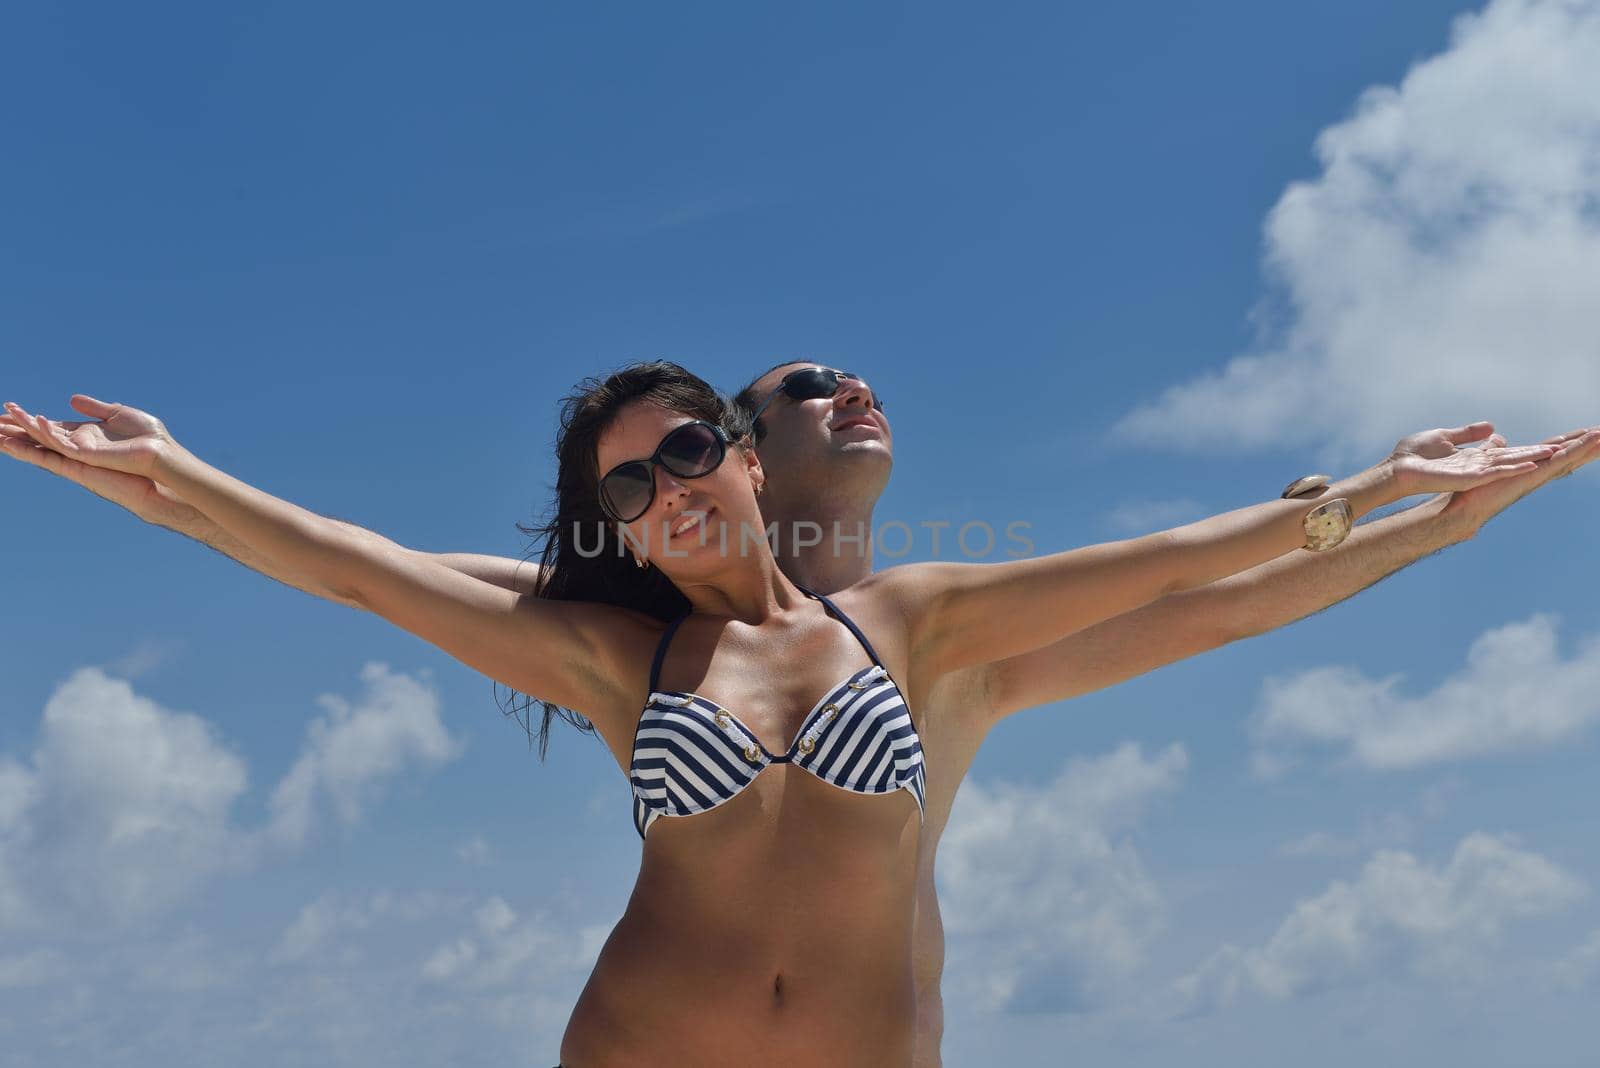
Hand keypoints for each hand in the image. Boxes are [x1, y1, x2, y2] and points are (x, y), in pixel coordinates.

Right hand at [1, 395, 175, 479]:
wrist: (163, 457)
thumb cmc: (148, 439)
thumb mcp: (118, 416)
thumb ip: (95, 408)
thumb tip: (71, 399)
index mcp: (83, 436)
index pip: (46, 429)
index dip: (25, 422)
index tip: (4, 415)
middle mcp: (77, 447)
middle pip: (37, 437)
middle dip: (13, 430)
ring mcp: (80, 454)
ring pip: (43, 442)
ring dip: (23, 430)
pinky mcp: (88, 458)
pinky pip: (62, 446)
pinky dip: (49, 433)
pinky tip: (37, 420)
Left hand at [1385, 421, 1567, 494]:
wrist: (1395, 469)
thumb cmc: (1414, 455)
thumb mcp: (1444, 437)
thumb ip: (1468, 434)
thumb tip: (1493, 427)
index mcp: (1473, 457)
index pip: (1507, 452)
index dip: (1530, 447)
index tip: (1554, 443)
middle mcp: (1478, 466)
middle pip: (1515, 458)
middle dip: (1539, 452)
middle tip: (1565, 447)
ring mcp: (1474, 473)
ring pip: (1510, 465)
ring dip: (1533, 458)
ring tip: (1558, 453)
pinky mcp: (1467, 478)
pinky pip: (1495, 472)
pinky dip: (1514, 468)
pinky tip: (1532, 464)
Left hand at [1439, 424, 1599, 535]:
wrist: (1458, 508)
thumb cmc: (1468, 489)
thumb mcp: (1481, 460)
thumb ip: (1492, 449)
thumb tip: (1497, 438)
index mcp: (1525, 465)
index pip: (1553, 449)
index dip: (1572, 441)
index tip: (1591, 432)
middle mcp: (1534, 471)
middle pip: (1566, 454)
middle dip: (1588, 444)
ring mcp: (1534, 474)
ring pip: (1566, 457)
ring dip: (1586, 447)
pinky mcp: (1529, 476)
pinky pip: (1554, 461)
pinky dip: (1571, 452)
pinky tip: (1584, 444)